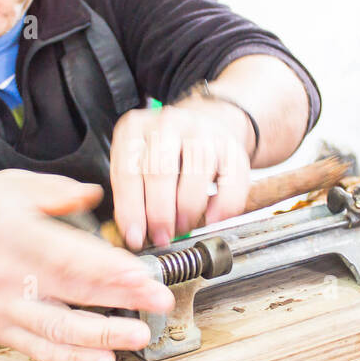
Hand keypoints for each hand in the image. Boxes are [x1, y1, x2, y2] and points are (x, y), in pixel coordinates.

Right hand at [0, 170, 173, 360]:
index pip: (67, 255)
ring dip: (103, 335)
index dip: (107, 268)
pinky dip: (74, 358)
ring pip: (58, 328)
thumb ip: (55, 191)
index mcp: (12, 234)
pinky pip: (40, 350)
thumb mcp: (9, 187)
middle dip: (121, 298)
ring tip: (139, 335)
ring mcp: (3, 309)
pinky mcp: (0, 332)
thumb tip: (96, 196)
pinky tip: (104, 360)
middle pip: (72, 291)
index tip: (141, 273)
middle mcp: (6, 275)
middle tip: (159, 301)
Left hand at [109, 101, 251, 250]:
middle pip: (161, 170)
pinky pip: (231, 179)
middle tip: (161, 236)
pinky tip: (212, 219)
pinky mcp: (230, 146)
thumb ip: (130, 195)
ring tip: (183, 227)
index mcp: (135, 128)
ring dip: (188, 209)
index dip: (131, 209)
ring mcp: (202, 131)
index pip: (128, 171)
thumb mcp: (135, 163)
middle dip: (160, 213)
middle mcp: (168, 124)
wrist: (204, 124)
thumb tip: (133, 234)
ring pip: (197, 171)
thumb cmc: (162, 153)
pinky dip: (223, 205)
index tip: (135, 236)